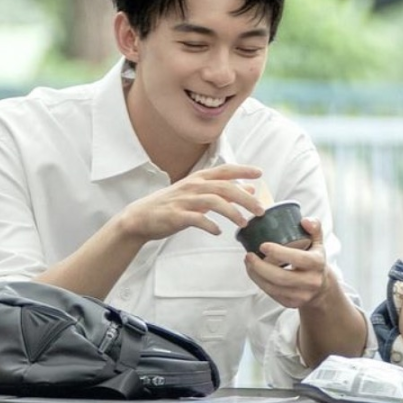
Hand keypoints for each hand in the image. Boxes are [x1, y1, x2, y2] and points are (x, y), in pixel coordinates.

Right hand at [121, 164, 266, 240]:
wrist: (141, 217)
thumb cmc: (173, 205)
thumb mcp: (198, 194)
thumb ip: (222, 191)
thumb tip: (249, 189)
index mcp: (198, 179)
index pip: (224, 170)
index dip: (242, 170)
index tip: (260, 173)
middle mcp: (193, 186)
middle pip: (225, 188)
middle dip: (245, 198)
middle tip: (260, 210)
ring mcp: (184, 200)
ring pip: (214, 202)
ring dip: (232, 213)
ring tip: (244, 223)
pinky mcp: (177, 216)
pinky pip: (196, 219)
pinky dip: (209, 225)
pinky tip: (218, 231)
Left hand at [244, 217, 330, 308]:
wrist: (321, 287)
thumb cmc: (314, 259)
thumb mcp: (318, 242)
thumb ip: (314, 227)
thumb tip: (303, 221)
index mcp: (318, 263)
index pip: (298, 258)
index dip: (279, 252)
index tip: (262, 245)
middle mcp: (312, 282)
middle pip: (281, 277)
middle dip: (260, 267)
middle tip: (248, 255)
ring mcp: (302, 295)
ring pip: (273, 287)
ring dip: (256, 275)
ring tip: (248, 262)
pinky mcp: (292, 304)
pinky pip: (271, 294)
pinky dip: (259, 283)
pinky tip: (254, 273)